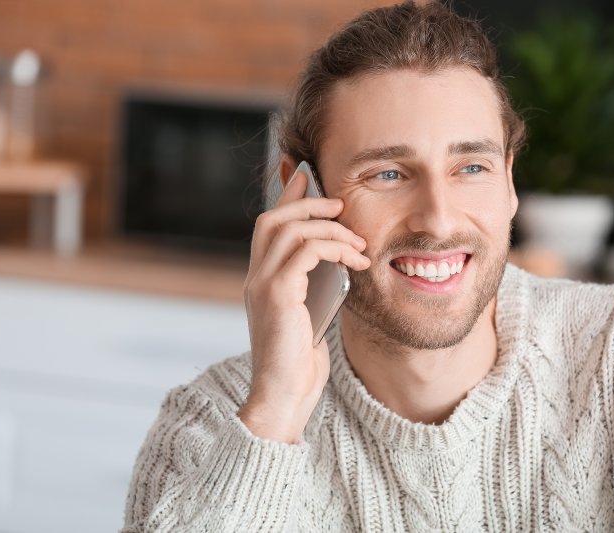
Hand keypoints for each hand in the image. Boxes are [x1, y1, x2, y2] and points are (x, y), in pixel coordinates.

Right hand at [237, 169, 369, 442]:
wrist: (284, 397)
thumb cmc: (300, 363)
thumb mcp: (312, 315)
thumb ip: (315, 287)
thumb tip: (339, 262)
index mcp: (262, 281)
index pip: (268, 227)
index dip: (287, 197)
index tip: (309, 179)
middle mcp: (256, 278)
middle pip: (273, 219)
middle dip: (308, 204)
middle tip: (340, 205)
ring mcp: (262, 285)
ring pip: (288, 229)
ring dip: (329, 227)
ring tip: (357, 240)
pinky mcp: (276, 295)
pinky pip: (304, 251)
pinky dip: (333, 247)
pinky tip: (356, 259)